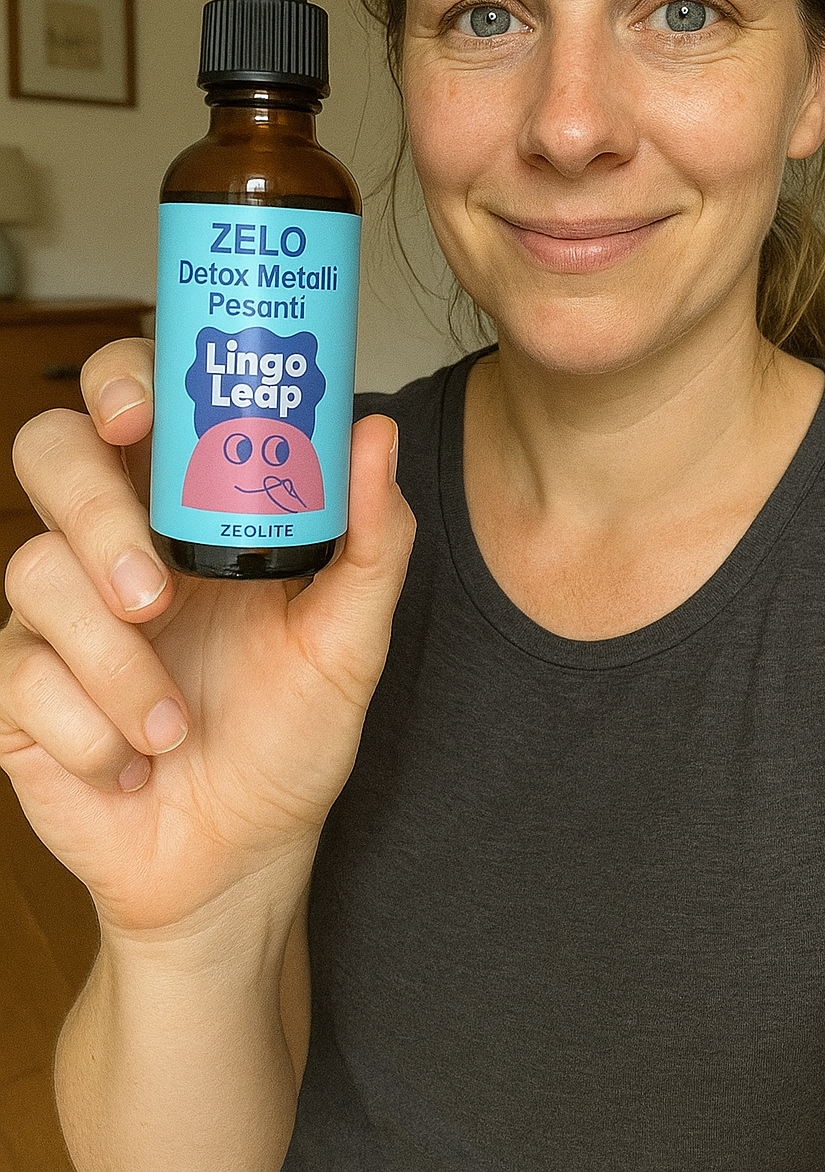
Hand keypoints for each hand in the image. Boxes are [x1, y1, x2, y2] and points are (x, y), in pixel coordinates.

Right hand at [0, 338, 414, 936]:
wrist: (239, 859)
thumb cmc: (291, 736)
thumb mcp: (349, 640)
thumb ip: (370, 539)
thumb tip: (377, 433)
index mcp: (185, 508)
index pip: (131, 397)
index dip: (120, 377)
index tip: (141, 410)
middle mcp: (111, 541)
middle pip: (48, 451)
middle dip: (95, 513)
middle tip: (152, 592)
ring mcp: (55, 611)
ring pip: (32, 572)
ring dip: (114, 663)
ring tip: (175, 723)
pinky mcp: (16, 687)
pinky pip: (21, 674)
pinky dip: (92, 729)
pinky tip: (135, 763)